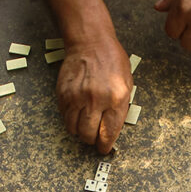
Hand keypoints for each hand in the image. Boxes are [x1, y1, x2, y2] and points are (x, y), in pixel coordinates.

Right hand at [55, 35, 132, 153]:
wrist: (91, 42)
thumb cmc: (112, 62)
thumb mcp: (127, 84)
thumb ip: (120, 108)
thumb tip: (111, 131)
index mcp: (116, 99)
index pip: (108, 133)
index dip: (105, 145)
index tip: (103, 149)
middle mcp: (96, 100)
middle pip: (88, 135)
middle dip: (91, 140)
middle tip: (93, 138)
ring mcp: (77, 97)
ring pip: (74, 129)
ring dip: (79, 132)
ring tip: (84, 126)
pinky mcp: (63, 94)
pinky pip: (64, 116)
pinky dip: (70, 120)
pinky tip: (76, 113)